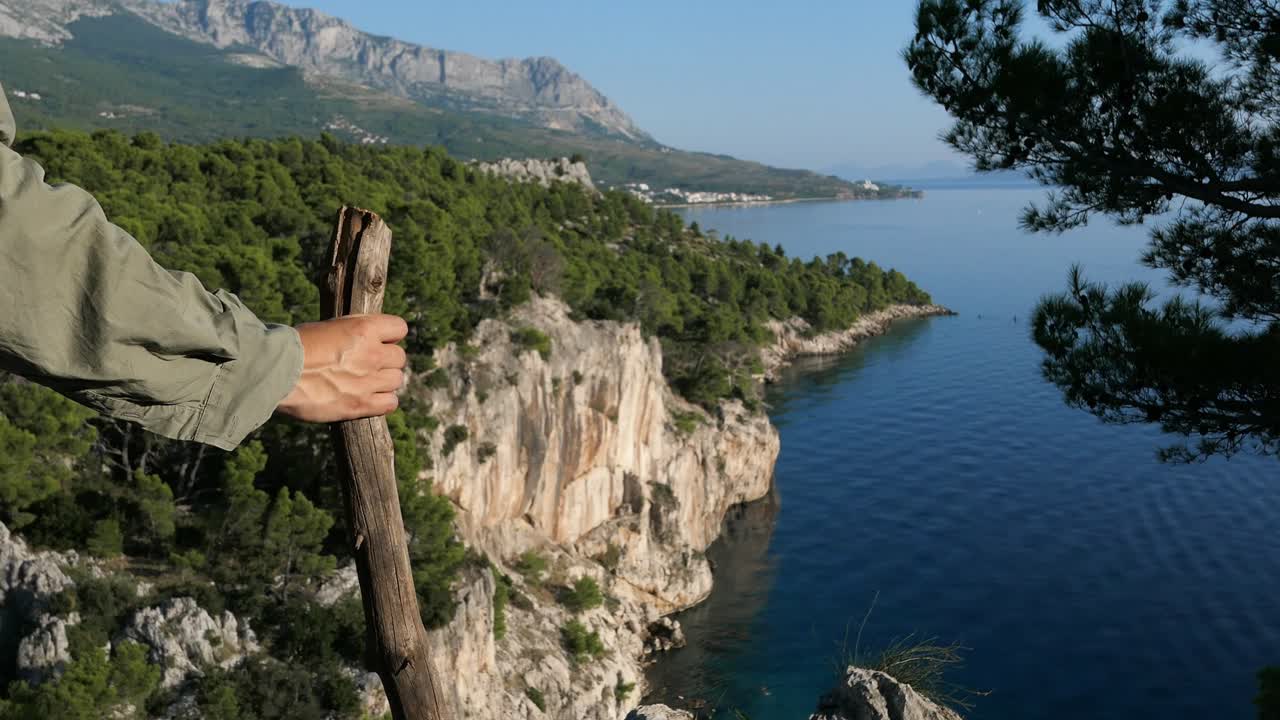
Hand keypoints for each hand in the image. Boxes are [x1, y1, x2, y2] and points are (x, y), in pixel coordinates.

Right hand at [276, 314, 408, 422]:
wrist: (276, 372)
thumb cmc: (295, 347)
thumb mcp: (327, 327)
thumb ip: (352, 332)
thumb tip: (366, 336)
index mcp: (364, 329)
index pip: (400, 328)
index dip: (390, 335)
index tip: (379, 341)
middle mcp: (372, 353)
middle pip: (399, 357)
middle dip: (386, 360)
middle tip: (367, 365)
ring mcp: (369, 380)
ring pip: (396, 380)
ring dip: (384, 381)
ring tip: (364, 383)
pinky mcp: (361, 404)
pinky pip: (390, 403)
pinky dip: (383, 402)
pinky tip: (367, 399)